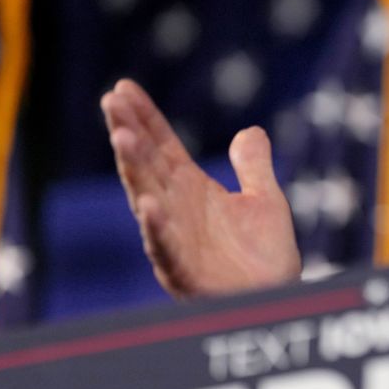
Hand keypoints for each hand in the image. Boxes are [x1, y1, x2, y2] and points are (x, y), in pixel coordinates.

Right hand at [101, 79, 301, 297]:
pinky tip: (148, 205)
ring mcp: (176, 240)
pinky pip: (166, 248)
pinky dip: (157, 228)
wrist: (276, 300)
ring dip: (134, 170)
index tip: (123, 88)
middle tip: (112, 101)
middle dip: (129, 133)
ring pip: (148, 200)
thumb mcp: (264, 199)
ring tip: (123, 138)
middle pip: (146, 165)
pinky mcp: (185, 272)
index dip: (144, 118)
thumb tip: (250, 130)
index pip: (162, 146)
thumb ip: (253, 165)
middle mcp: (176, 211)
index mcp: (192, 191)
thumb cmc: (264, 257)